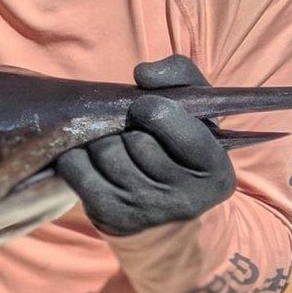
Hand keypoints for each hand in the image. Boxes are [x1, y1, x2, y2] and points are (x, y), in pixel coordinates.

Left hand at [57, 56, 234, 236]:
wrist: (166, 214)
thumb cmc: (180, 147)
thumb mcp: (196, 107)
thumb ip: (179, 75)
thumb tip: (142, 74)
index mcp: (215, 171)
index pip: (181, 131)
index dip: (154, 111)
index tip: (143, 107)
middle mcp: (184, 199)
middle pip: (135, 141)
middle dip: (127, 128)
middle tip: (131, 132)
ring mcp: (146, 212)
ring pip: (106, 154)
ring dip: (102, 141)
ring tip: (114, 144)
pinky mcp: (110, 218)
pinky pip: (77, 172)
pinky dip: (77, 157)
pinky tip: (91, 159)